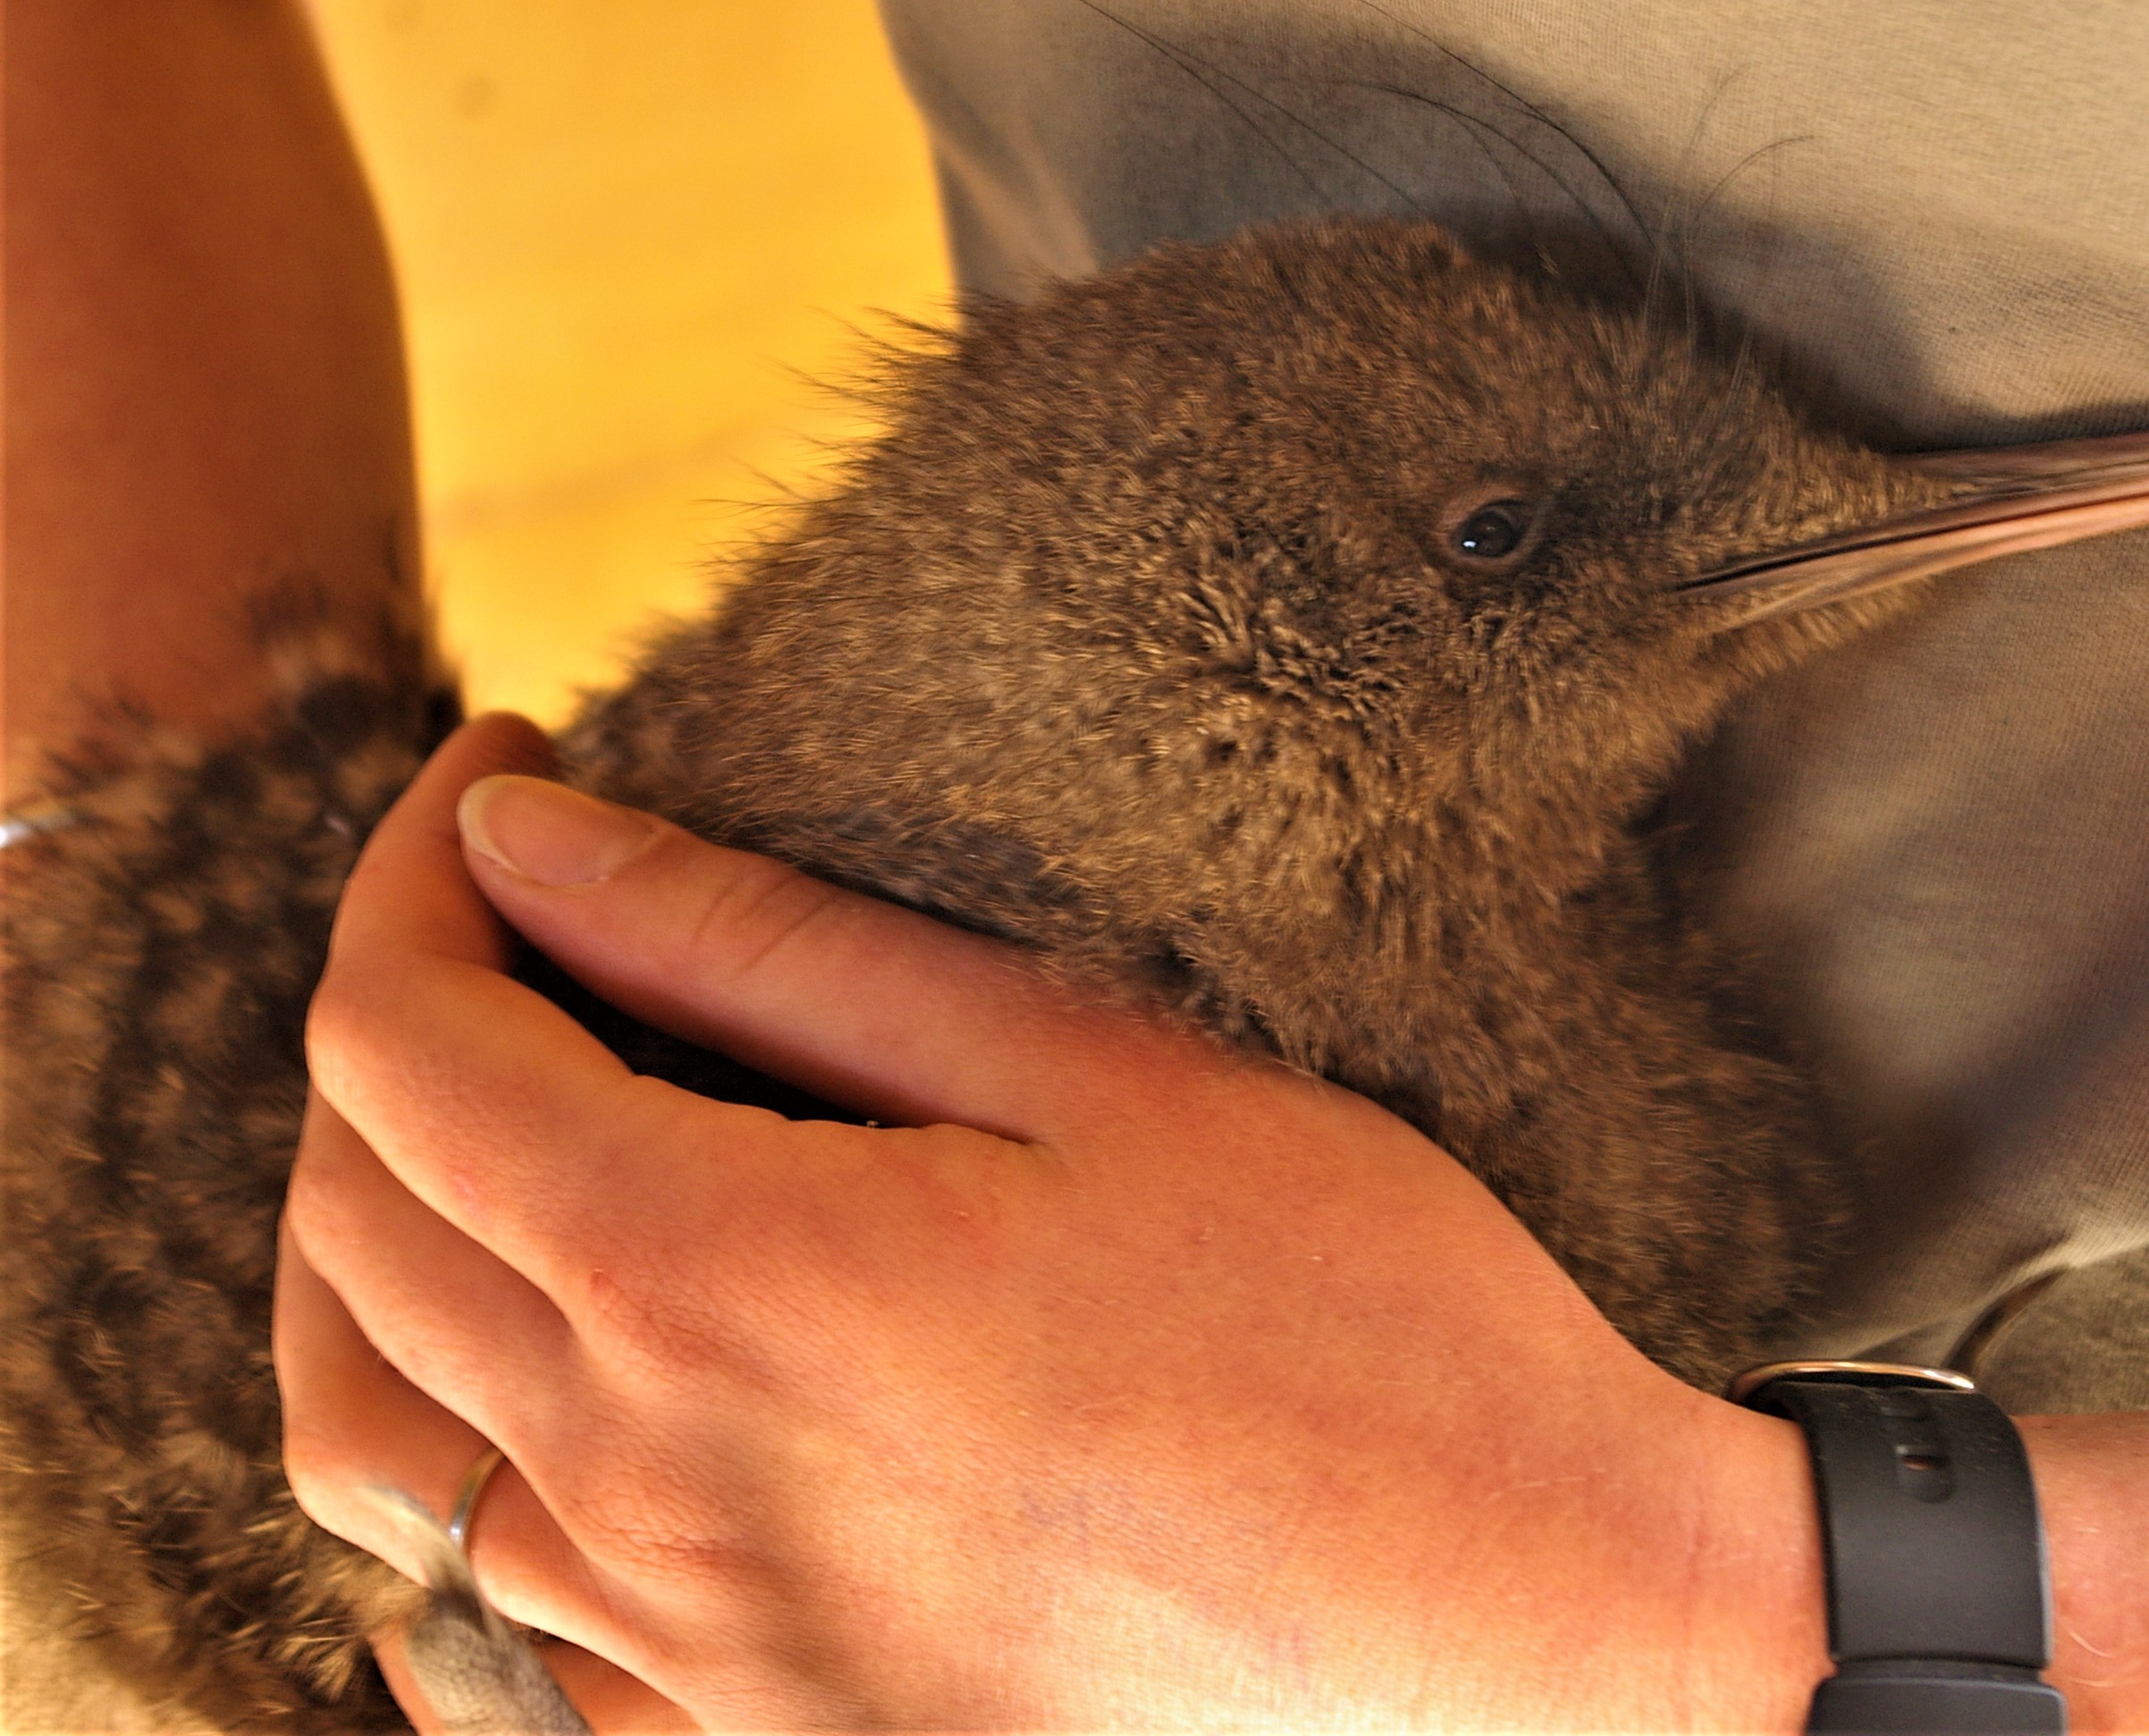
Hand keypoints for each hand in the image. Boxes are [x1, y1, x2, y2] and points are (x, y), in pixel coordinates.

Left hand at [276, 714, 1822, 1730]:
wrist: (1530, 1629)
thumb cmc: (1362, 1322)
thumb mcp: (1095, 1074)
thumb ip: (775, 950)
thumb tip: (536, 836)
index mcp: (724, 1287)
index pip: (406, 1046)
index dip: (413, 869)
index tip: (510, 763)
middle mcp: (650, 1494)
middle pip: (356, 1226)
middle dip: (392, 1020)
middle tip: (511, 908)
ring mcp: (683, 1653)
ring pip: (376, 1434)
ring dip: (386, 1243)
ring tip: (499, 1123)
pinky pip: (482, 1619)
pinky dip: (454, 1467)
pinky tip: (545, 1397)